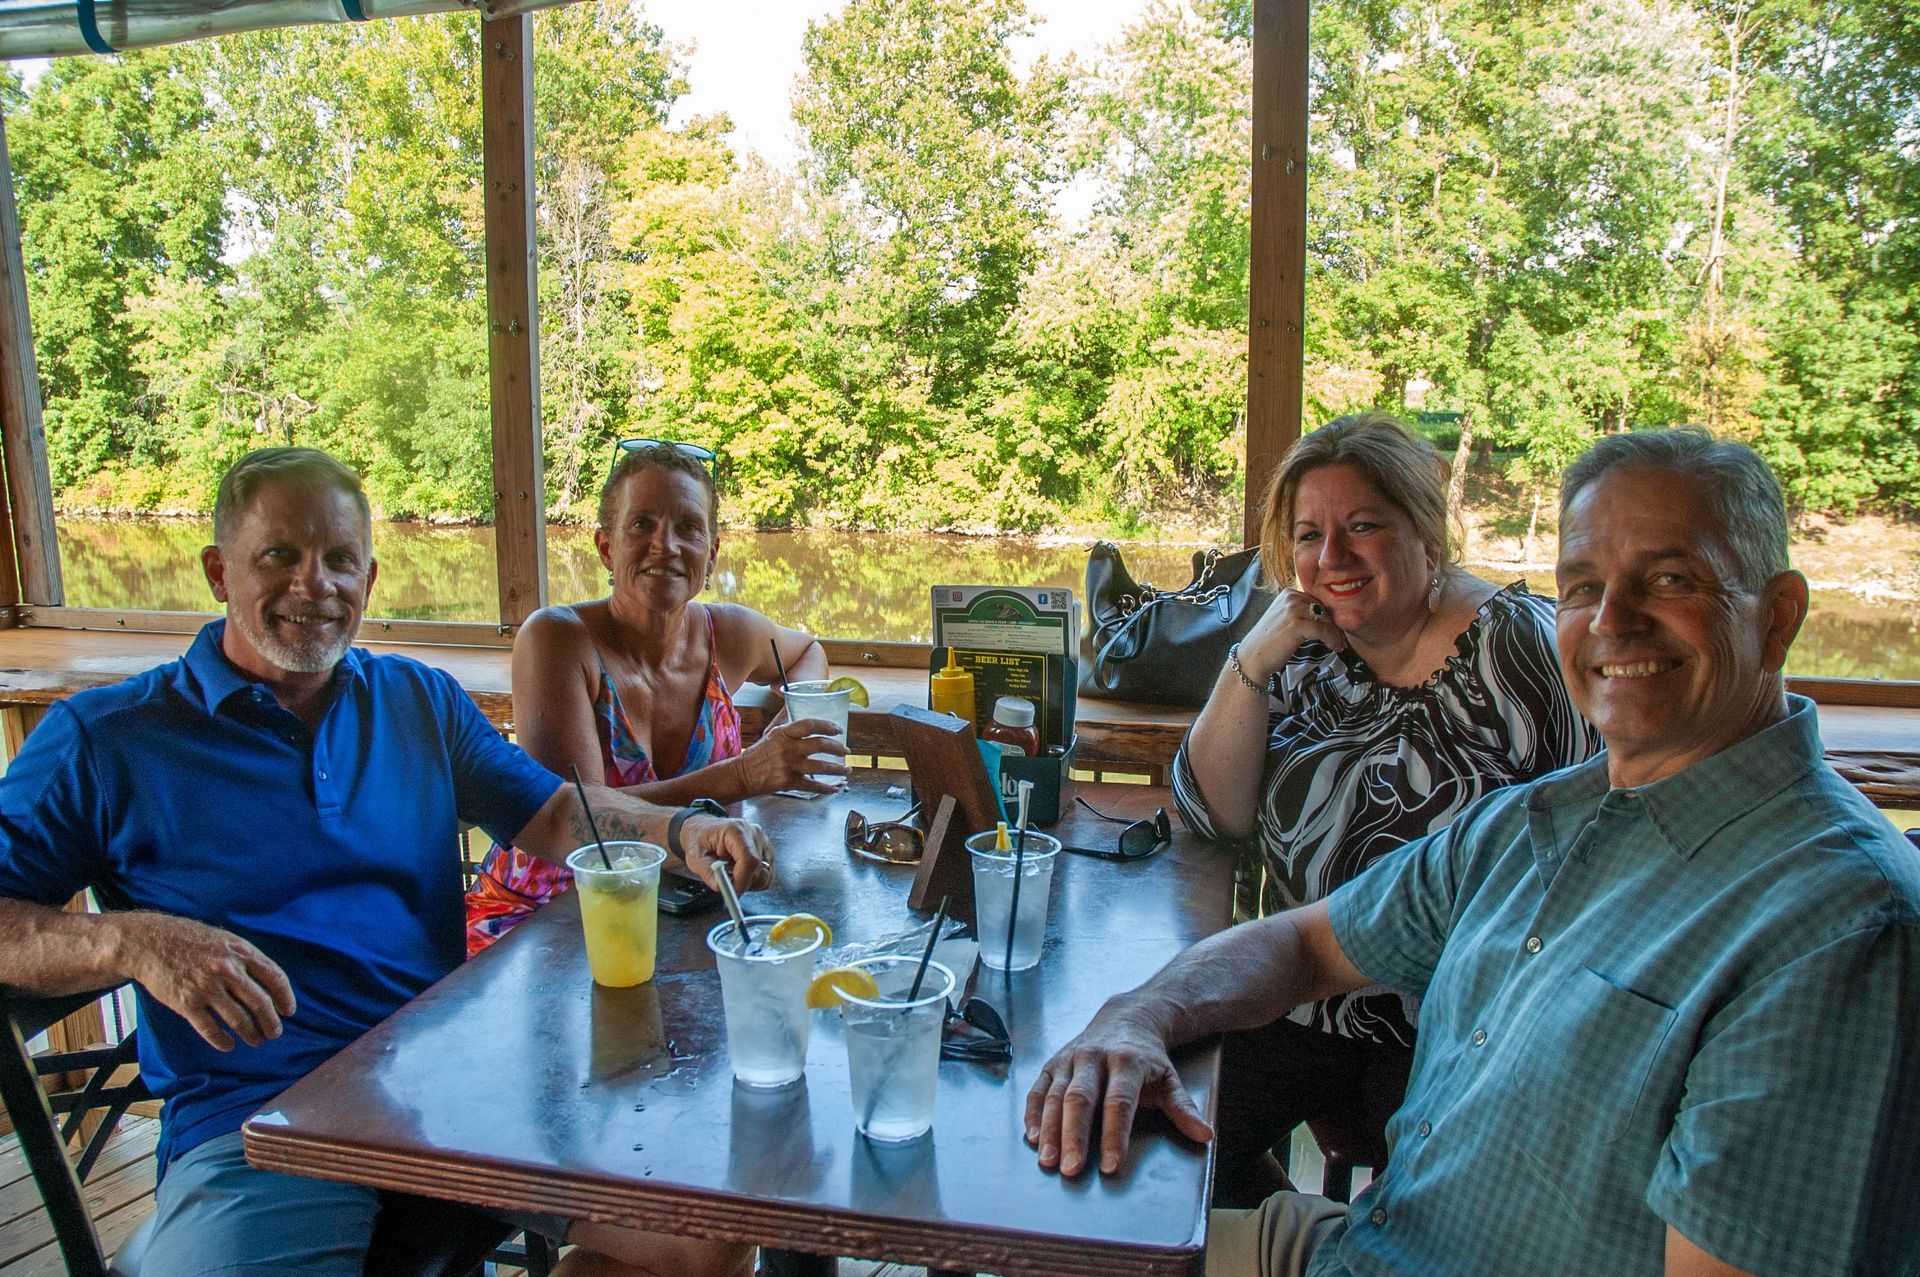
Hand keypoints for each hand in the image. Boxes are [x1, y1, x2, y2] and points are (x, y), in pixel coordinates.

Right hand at [112, 913, 295, 1051]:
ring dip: (251, 1034)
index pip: (275, 978)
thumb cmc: (193, 940)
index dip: (285, 998)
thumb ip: (248, 959)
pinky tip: (229, 1045)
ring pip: (238, 1019)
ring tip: (257, 1040)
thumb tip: (270, 982)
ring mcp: (206, 987)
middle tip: (275, 1033)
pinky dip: (222, 1041)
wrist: (152, 942)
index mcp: (241, 953)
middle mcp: (227, 970)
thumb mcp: (227, 940)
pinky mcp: (186, 1003)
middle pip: (260, 1003)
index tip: (289, 1011)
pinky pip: (209, 1029)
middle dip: (271, 1022)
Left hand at [678, 814, 775, 893]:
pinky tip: (740, 872)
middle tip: (726, 886)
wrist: (703, 829)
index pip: (749, 860)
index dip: (742, 880)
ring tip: (732, 875)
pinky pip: (767, 873)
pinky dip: (754, 879)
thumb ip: (707, 872)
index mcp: (735, 831)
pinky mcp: (766, 849)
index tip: (731, 892)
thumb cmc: (699, 839)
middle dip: (743, 883)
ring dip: (749, 882)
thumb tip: (720, 887)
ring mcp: (762, 840)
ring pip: (765, 874)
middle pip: (759, 869)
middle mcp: (753, 833)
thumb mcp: (694, 857)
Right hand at [734, 717, 849, 795]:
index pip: (810, 725)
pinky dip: (826, 788)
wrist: (741, 775)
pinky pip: (812, 786)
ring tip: (846, 768)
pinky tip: (835, 788)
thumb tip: (811, 728)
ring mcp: (789, 766)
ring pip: (821, 766)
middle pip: (820, 745)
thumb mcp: (772, 736)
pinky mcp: (789, 782)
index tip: (838, 729)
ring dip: (837, 768)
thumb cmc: (757, 755)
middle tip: (845, 750)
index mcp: (783, 734)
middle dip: (837, 748)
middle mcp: (788, 748)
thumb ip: (790, 732)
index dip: (827, 726)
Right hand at [1023, 1008, 1212, 1176]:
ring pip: (1055, 1096)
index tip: (1111, 1165)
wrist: (1127, 1018)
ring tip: (1048, 1160)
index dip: (1114, 1135)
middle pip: (1080, 1099)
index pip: (1119, 1102)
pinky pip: (1037, 1090)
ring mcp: (1070, 1059)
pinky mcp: (1053, 1064)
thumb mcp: (1170, 1078)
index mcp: (1127, 1061)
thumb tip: (1204, 1134)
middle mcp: (1094, 1057)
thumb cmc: (1148, 1057)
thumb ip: (1183, 1108)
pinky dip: (1032, 1114)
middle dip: (1074, 1136)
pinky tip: (1033, 1137)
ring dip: (1050, 1130)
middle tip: (1071, 1169)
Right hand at [1235, 586, 1346, 680]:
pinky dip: (1332, 640)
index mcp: (1288, 593)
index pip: (1318, 601)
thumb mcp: (1285, 619)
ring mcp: (1292, 610)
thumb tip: (1330, 617)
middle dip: (1334, 625)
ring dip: (1336, 633)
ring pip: (1326, 619)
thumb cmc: (1270, 642)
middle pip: (1324, 609)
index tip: (1336, 630)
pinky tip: (1334, 647)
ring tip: (1339, 644)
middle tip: (1341, 639)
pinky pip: (1323, 630)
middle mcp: (1290, 597)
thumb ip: (1302, 612)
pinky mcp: (1296, 624)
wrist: (1253, 657)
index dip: (1329, 617)